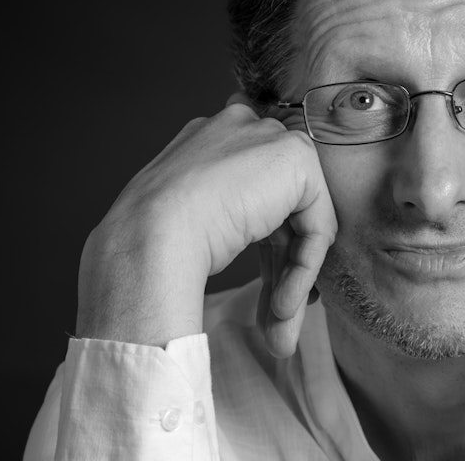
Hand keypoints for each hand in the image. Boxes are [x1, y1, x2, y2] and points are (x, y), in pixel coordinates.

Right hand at [76, 93, 335, 356]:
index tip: (264, 297)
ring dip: (291, 283)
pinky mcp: (296, 159)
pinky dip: (302, 271)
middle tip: (274, 321)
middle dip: (282, 273)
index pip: (256, 197)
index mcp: (212, 140)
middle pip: (282, 213)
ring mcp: (270, 139)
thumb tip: (261, 262)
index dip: (267, 250)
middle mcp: (244, 130)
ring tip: (278, 334)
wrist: (148, 235)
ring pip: (300, 224)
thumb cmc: (151, 241)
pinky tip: (281, 307)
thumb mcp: (187, 222)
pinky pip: (316, 226)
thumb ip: (227, 220)